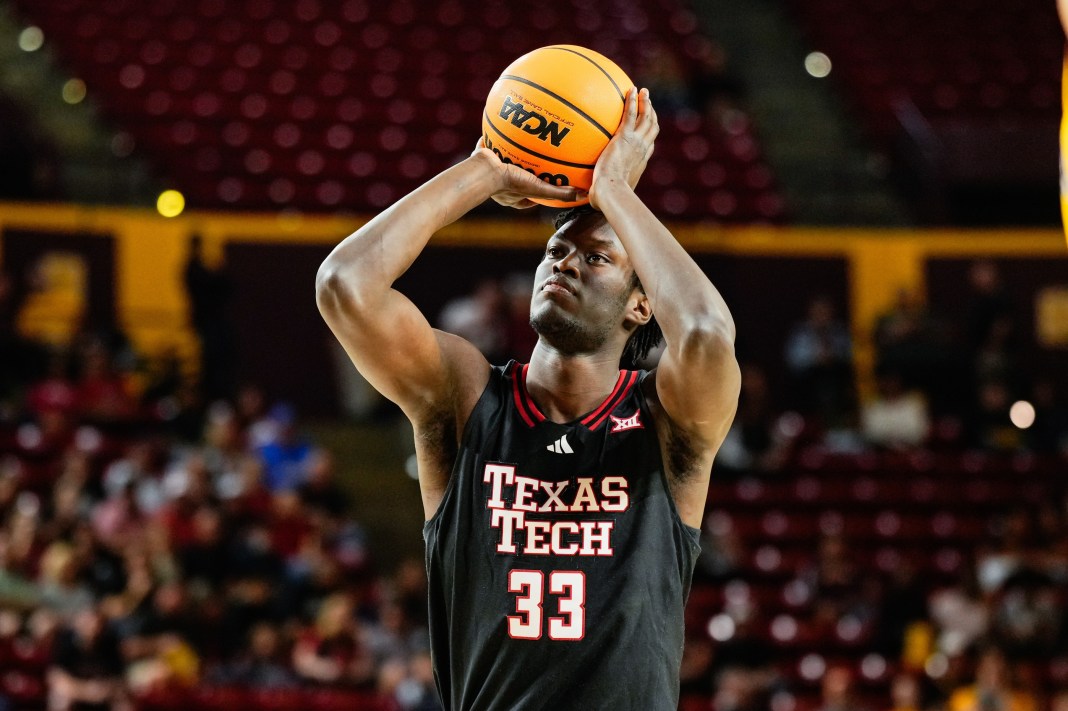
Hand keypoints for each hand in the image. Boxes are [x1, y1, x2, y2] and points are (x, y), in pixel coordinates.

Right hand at [470, 140, 578, 208]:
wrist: (483, 171)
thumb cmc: (510, 183)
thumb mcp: (540, 189)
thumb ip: (560, 193)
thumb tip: (583, 196)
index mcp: (512, 195)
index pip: (529, 195)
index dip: (539, 190)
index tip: (548, 183)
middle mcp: (501, 184)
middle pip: (517, 176)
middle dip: (526, 169)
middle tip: (536, 160)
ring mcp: (490, 170)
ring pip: (504, 160)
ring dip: (512, 151)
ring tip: (522, 139)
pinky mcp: (482, 156)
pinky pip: (492, 144)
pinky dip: (498, 136)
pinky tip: (507, 123)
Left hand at [589, 87, 657, 209]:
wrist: (611, 191)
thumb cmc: (607, 197)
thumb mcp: (606, 192)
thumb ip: (598, 190)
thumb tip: (585, 196)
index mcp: (640, 162)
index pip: (648, 146)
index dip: (649, 136)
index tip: (645, 129)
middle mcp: (642, 150)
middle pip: (651, 127)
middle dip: (651, 114)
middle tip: (648, 102)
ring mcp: (636, 142)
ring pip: (646, 118)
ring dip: (646, 103)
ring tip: (643, 92)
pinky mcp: (625, 136)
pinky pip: (631, 114)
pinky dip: (633, 101)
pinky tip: (630, 90)